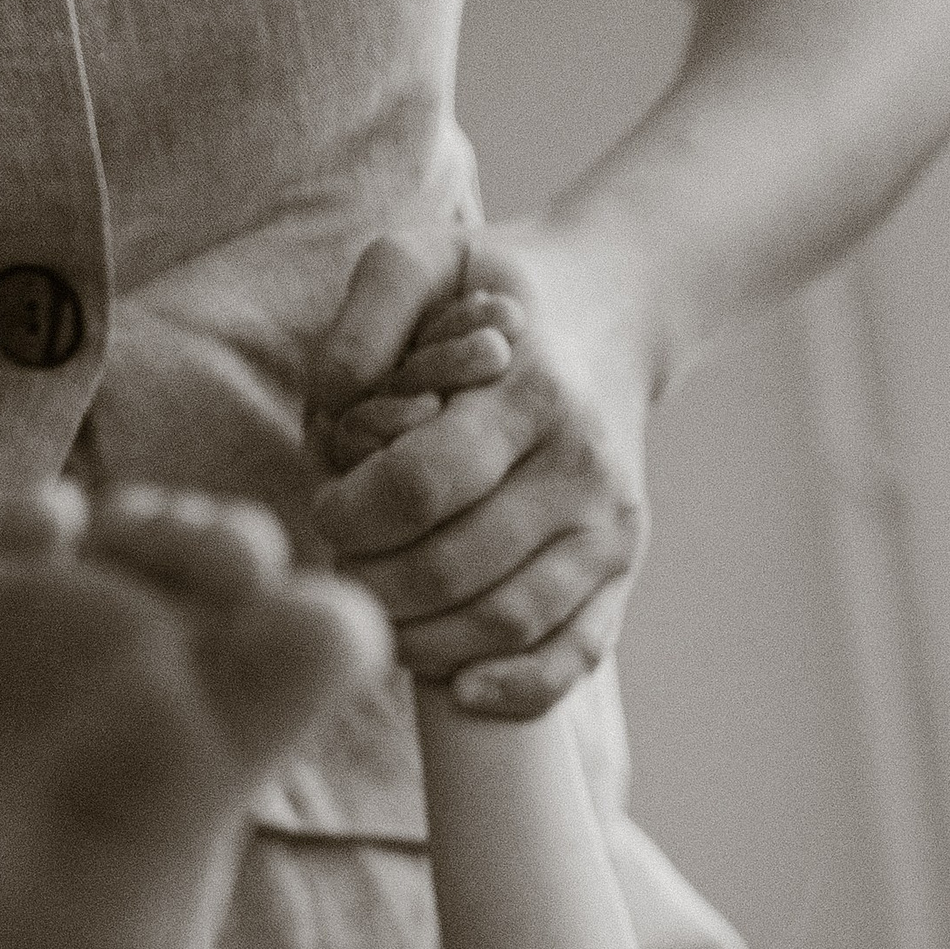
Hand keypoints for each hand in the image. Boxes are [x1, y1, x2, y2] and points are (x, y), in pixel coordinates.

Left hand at [307, 222, 651, 719]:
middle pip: (456, 568)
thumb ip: (365, 312)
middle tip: (342, 567)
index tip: (324, 508)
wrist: (616, 309)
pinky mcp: (625, 571)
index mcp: (532, 390)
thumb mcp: (424, 258)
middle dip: (376, 584)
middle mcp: (581, 468)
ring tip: (381, 614)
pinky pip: (574, 654)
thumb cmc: (496, 293)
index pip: (423, 485)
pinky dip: (515, 688)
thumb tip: (329, 402)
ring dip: (425, 641)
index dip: (354, 515)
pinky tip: (458, 689)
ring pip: (507, 623)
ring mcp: (611, 529)